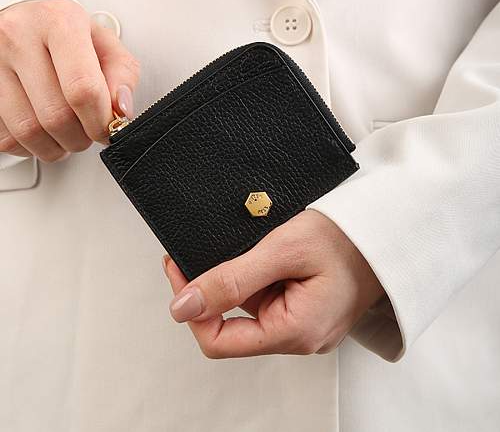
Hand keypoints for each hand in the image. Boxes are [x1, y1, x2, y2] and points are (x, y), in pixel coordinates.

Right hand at [0, 0, 139, 160]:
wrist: (26, 23)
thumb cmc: (68, 37)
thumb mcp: (106, 46)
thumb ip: (123, 77)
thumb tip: (120, 111)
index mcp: (59, 22)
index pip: (82, 89)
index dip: (99, 121)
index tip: (107, 129)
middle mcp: (19, 36)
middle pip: (56, 116)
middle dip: (80, 138)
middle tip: (88, 132)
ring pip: (28, 131)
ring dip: (56, 147)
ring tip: (67, 134)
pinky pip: (5, 137)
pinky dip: (29, 146)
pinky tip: (42, 130)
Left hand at [163, 209, 384, 357]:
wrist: (385, 228)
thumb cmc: (346, 236)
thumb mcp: (283, 251)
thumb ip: (231, 280)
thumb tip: (183, 307)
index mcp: (295, 332)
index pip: (219, 341)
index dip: (193, 309)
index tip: (179, 270)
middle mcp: (299, 336)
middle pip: (233, 323)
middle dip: (214, 287)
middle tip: (200, 250)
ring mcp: (304, 323)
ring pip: (250, 307)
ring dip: (238, 276)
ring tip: (246, 243)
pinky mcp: (305, 308)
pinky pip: (268, 298)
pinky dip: (256, 275)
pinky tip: (261, 252)